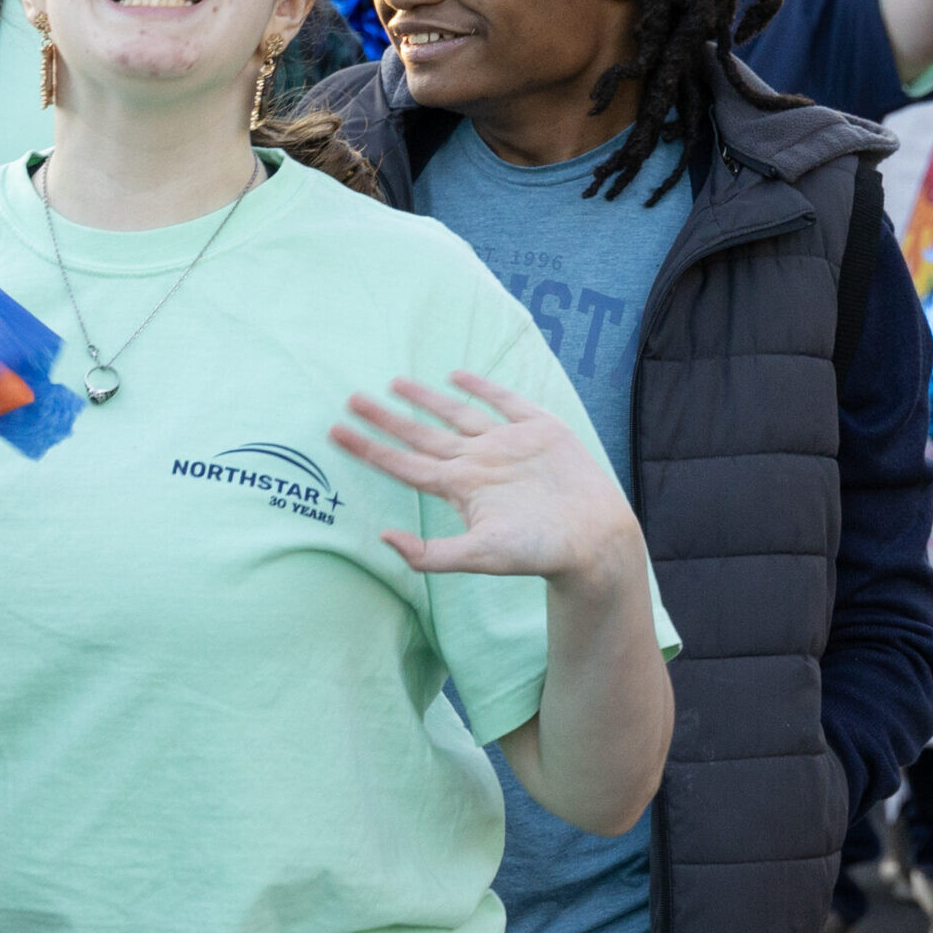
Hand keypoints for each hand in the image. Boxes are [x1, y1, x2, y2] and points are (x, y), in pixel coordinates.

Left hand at [331, 372, 644, 587]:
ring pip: (457, 415)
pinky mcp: (541, 431)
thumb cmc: (540, 552)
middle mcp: (477, 462)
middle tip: (352, 398)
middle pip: (421, 435)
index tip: (334, 431)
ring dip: (426, 399)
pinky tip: (458, 376)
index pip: (403, 463)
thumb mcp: (480, 555)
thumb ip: (430, 554)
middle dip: (386, 418)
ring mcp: (507, 445)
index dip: (368, 448)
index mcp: (460, 487)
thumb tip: (382, 539)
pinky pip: (506, 402)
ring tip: (395, 382)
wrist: (597, 542)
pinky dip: (483, 387)